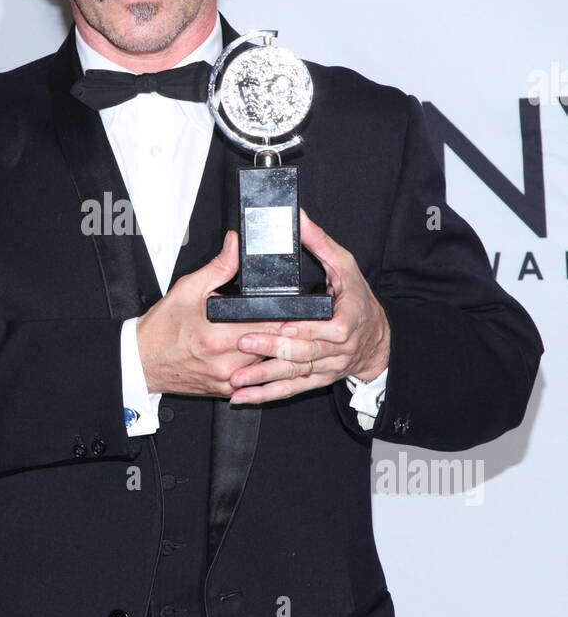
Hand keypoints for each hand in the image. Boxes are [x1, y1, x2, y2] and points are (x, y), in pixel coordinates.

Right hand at [136, 230, 273, 396]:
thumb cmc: (161, 329)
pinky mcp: (225, 391)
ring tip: (266, 336)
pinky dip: (256, 366)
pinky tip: (249, 354)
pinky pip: (252, 379)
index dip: (285, 317)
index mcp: (219, 336)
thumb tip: (235, 247)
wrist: (141, 360)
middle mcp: (226, 362)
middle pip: (273, 347)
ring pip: (266, 364)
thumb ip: (219, 267)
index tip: (290, 310)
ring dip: (270, 350)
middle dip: (281, 333)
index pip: (270, 327)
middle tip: (284, 322)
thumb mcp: (188, 289)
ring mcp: (227, 380)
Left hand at [225, 209, 389, 403]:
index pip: (325, 328)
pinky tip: (244, 398)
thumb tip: (298, 218)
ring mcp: (325, 367)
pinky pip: (290, 389)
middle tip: (244, 342)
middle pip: (303, 351)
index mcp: (345, 321)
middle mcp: (335, 349)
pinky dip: (266, 395)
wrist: (378, 339)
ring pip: (293, 374)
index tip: (282, 325)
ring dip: (264, 377)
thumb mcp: (346, 265)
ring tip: (237, 379)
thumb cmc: (360, 300)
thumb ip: (320, 242)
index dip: (304, 328)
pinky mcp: (315, 379)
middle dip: (272, 348)